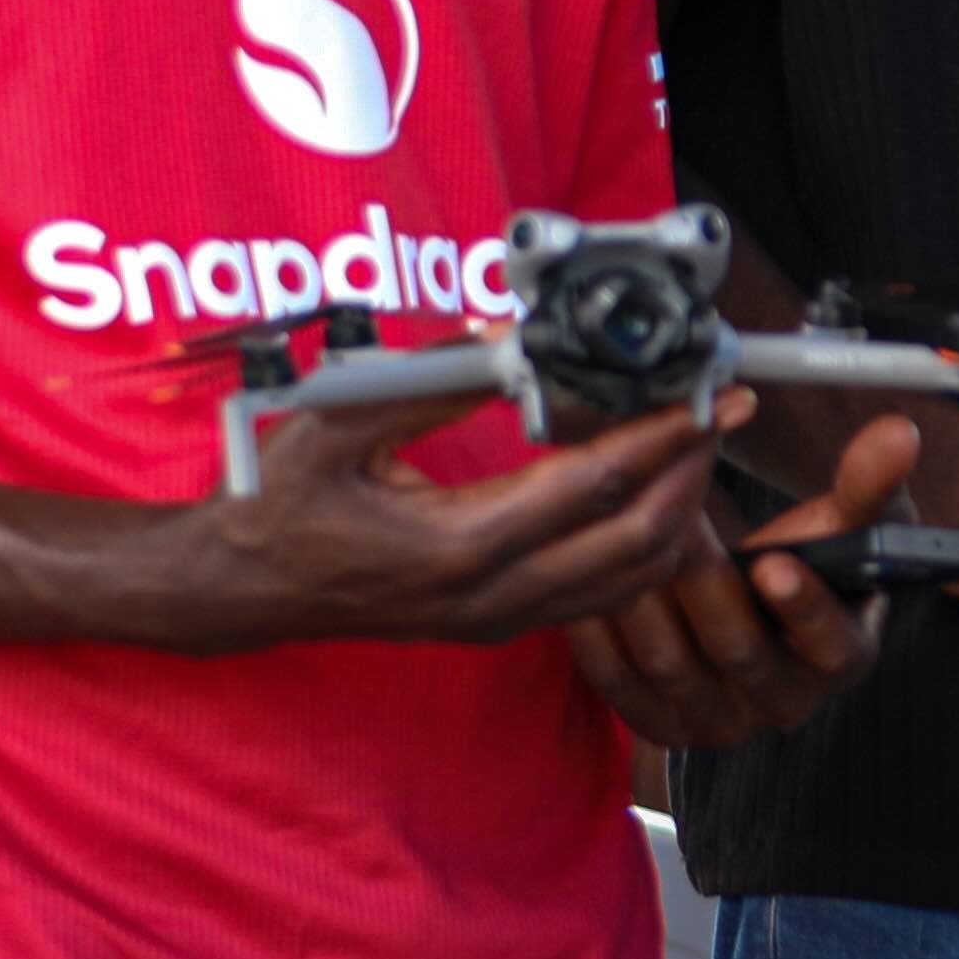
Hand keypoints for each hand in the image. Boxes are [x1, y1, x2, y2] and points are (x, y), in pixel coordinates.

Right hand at [155, 376, 729, 655]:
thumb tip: (511, 334)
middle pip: (634, 544)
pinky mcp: (495, 624)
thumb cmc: (275, 503)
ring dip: (675, 513)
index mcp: (457, 546)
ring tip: (694, 447)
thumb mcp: (341, 422)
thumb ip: (434, 379)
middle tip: (720, 415)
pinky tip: (646, 494)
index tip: (703, 396)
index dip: (658, 437)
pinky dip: (639, 546)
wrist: (237, 587)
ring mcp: (496, 620)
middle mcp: (490, 597)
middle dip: (689, 475)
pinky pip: (596, 594)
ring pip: (625, 581)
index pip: (592, 487)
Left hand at [565, 414, 906, 749]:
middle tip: (676, 519)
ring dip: (646, 597)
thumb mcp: (838, 521)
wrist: (745, 605)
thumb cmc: (800, 559)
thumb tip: (899, 434)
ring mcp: (719, 721)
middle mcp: (783, 703)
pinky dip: (603, 633)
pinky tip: (591, 581)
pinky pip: (621, 685)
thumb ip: (866, 482)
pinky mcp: (662, 724)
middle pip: (738, 650)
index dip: (803, 606)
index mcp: (842, 656)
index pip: (830, 645)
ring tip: (626, 539)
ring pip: (672, 665)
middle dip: (704, 578)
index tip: (774, 564)